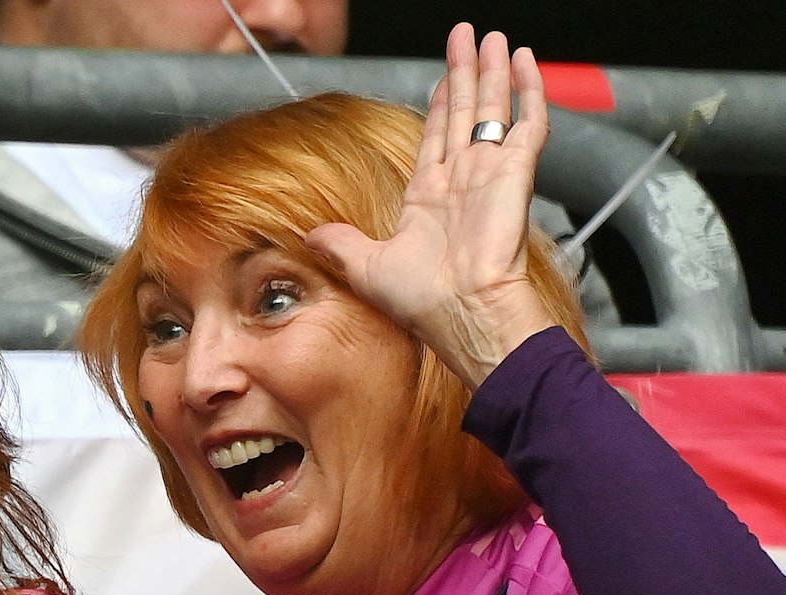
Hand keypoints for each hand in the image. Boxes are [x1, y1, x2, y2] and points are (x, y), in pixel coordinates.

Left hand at [304, 24, 556, 387]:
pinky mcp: (516, 173)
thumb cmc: (423, 301)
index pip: (436, 135)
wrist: (463, 314)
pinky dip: (527, 90)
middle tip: (466, 38)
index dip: (438, 103)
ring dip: (492, 72)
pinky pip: (527, 123)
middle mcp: (463, 180)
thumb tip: (308, 235)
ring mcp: (491, 174)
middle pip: (464, 112)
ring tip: (491, 39)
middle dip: (465, 72)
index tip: (440, 77)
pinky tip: (522, 62)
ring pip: (492, 108)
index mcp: (430, 197)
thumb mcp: (366, 267)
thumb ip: (339, 244)